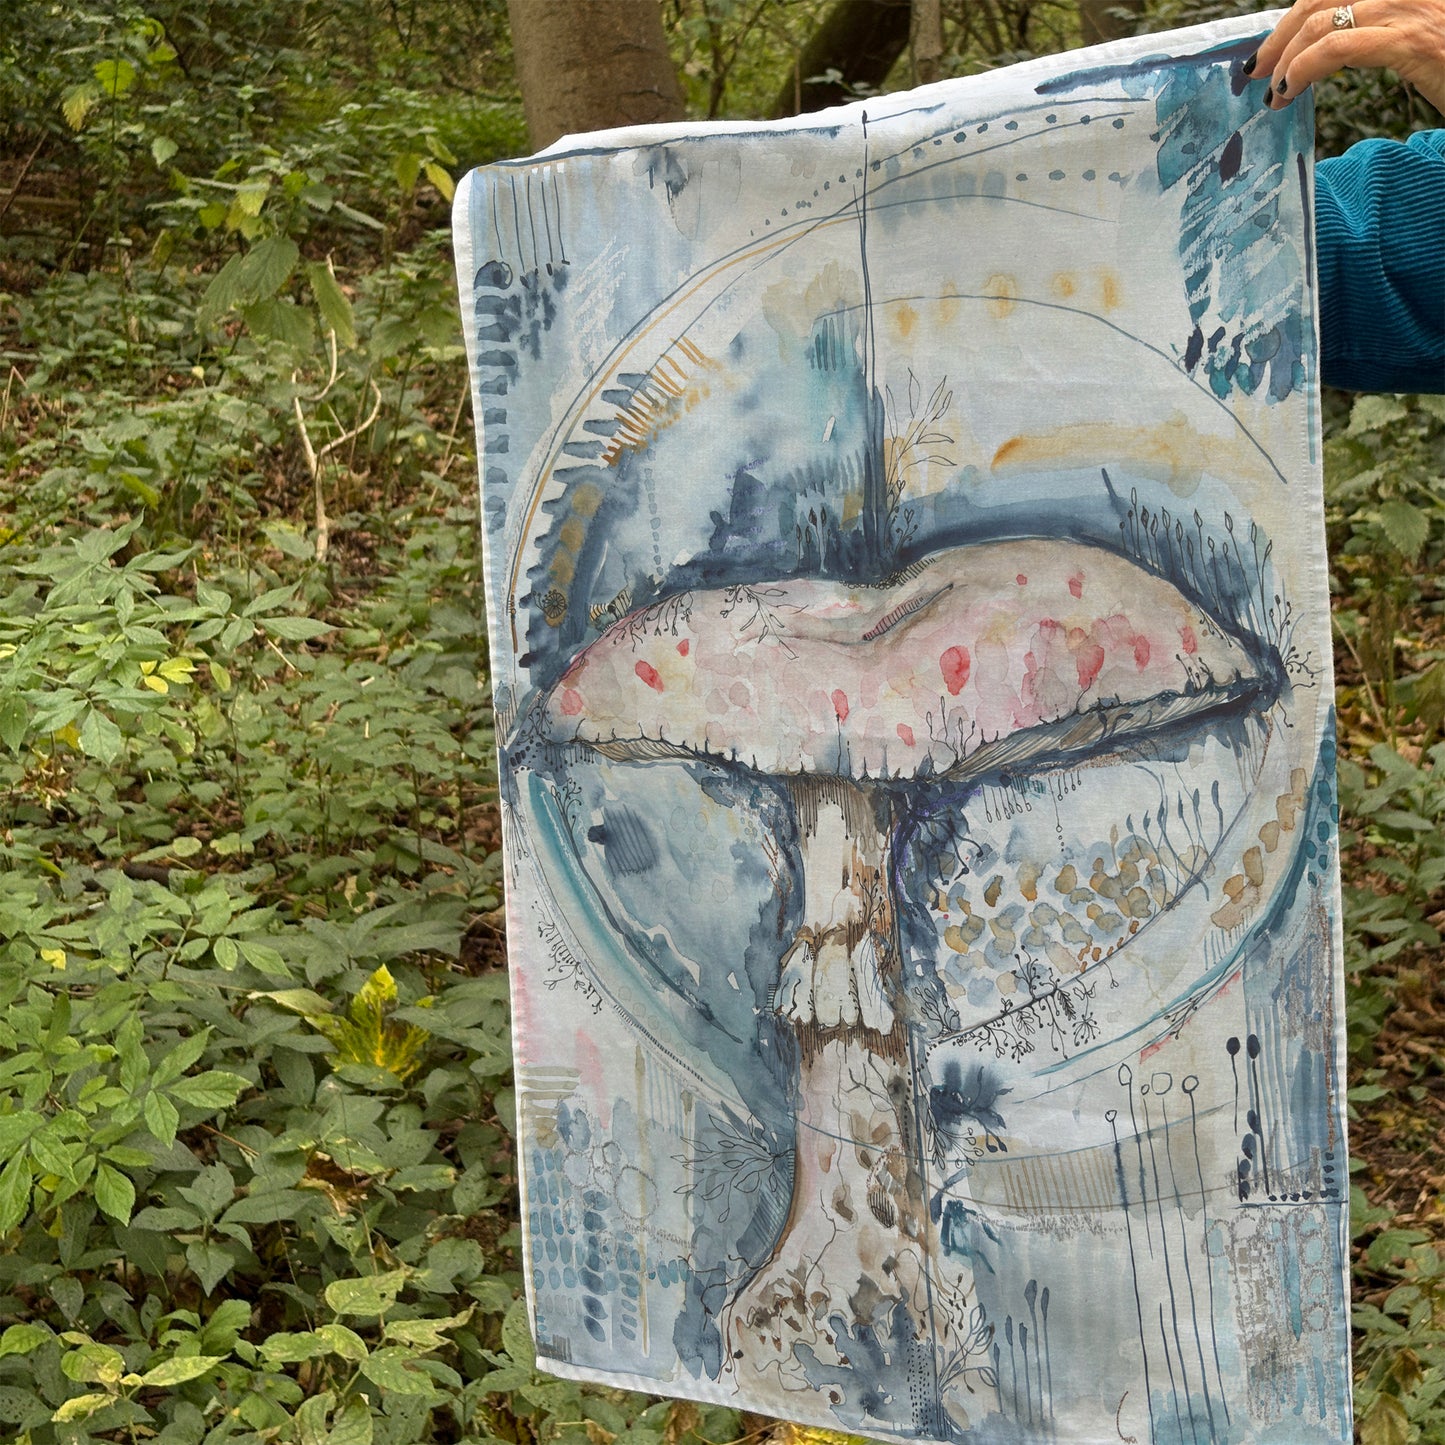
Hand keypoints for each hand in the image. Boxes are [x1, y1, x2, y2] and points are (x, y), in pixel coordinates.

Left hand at [1249, 0, 1444, 114]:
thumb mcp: (1419, 34)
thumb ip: (1377, 27)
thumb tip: (1327, 44)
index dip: (1296, 15)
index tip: (1273, 46)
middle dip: (1280, 35)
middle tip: (1258, 70)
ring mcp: (1411, 8)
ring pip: (1322, 21)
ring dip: (1284, 59)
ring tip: (1272, 90)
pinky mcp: (1412, 40)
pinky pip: (1339, 47)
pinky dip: (1301, 70)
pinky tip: (1289, 90)